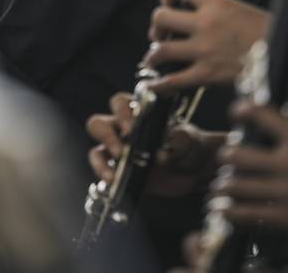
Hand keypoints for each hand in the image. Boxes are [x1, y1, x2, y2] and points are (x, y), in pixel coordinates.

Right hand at [87, 92, 222, 196]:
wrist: (192, 171)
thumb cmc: (187, 145)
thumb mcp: (189, 139)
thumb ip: (178, 141)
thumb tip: (162, 153)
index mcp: (138, 113)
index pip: (121, 103)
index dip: (122, 112)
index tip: (131, 129)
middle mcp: (122, 129)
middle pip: (98, 123)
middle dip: (106, 135)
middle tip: (121, 150)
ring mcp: (118, 151)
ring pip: (96, 150)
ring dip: (100, 160)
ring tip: (114, 171)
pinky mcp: (118, 172)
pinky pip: (102, 171)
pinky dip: (105, 176)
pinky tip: (115, 183)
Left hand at [143, 0, 266, 92]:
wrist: (287, 60)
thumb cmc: (271, 34)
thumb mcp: (244, 8)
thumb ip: (221, 4)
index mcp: (217, 3)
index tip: (169, 2)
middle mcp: (205, 24)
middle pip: (161, 17)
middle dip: (156, 25)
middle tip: (159, 34)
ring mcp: (204, 50)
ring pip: (161, 49)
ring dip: (153, 55)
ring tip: (155, 59)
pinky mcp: (207, 74)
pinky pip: (173, 80)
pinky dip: (160, 84)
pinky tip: (156, 85)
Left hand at [208, 100, 287, 230]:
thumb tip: (279, 94)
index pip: (259, 114)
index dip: (242, 110)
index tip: (236, 113)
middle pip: (236, 155)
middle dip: (226, 155)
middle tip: (226, 156)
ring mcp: (286, 192)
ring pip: (236, 184)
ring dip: (223, 184)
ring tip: (222, 183)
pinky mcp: (284, 218)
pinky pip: (245, 213)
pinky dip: (229, 209)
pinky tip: (223, 206)